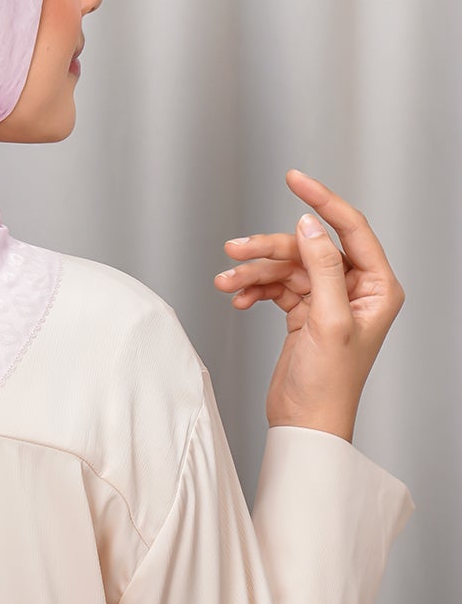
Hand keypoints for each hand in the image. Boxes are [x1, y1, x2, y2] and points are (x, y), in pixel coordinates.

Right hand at [213, 168, 406, 441]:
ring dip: (255, 271)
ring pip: (287, 266)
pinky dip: (255, 289)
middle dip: (270, 249)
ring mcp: (327, 300)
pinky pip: (276, 286)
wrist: (306, 425)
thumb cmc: (329, 386)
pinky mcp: (304, 313)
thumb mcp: (328, 320)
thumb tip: (310, 224)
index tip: (294, 179)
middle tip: (236, 250)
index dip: (322, 201)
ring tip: (227, 282)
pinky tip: (238, 298)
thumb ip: (322, 268)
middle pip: (309, 247)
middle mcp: (355, 289)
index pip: (351, 229)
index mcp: (377, 287)